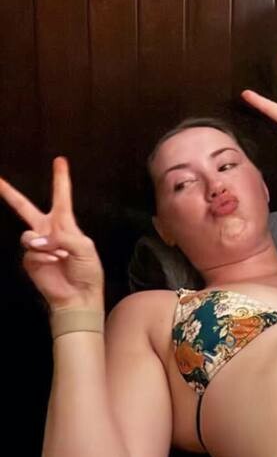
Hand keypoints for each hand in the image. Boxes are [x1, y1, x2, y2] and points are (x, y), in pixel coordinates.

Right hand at [0, 157, 104, 310]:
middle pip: (24, 208)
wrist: (79, 296)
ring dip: (44, 244)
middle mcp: (48, 231)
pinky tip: (54, 263)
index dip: (60, 179)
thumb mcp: (85, 247)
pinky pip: (31, 253)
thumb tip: (39, 239)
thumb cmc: (87, 271)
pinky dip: (43, 257)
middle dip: (10, 194)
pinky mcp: (30, 261)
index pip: (61, 197)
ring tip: (58, 254)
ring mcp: (37, 246)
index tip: (60, 161)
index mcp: (65, 223)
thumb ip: (64, 236)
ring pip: (28, 235)